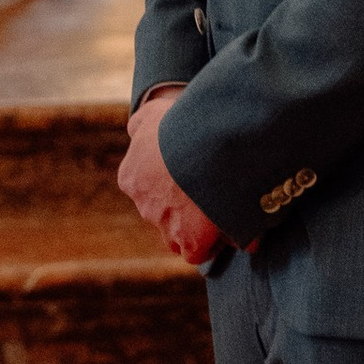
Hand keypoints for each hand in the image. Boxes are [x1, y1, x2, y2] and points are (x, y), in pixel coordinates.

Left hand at [119, 87, 219, 267]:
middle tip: (214, 192)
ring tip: (225, 212)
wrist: (206, 138)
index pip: (149, 189)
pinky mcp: (189, 239)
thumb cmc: (183, 121)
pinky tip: (232, 228)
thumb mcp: (154, 113)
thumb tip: (136, 131)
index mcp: (131, 176)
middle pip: (166, 214)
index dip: (174, 185)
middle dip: (187, 208)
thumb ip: (142, 124)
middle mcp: (144, 204)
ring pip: (179, 236)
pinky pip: (198, 251)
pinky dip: (214, 243)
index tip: (195, 176)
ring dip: (199, 228)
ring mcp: (165, 224)